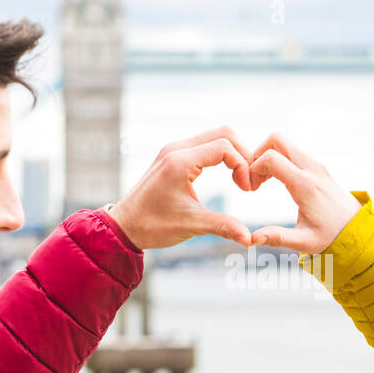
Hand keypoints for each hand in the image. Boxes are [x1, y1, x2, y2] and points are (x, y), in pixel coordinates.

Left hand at [108, 125, 253, 248]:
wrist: (124, 226)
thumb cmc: (152, 225)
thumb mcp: (191, 225)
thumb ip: (223, 226)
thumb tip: (249, 239)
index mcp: (180, 162)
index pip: (225, 147)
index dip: (242, 165)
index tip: (246, 189)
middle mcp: (176, 149)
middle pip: (223, 133)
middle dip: (243, 154)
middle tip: (248, 180)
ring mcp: (174, 150)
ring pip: (215, 136)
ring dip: (233, 153)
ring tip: (240, 179)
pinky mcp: (173, 155)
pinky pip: (204, 144)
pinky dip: (221, 154)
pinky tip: (227, 175)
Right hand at [247, 132, 361, 253]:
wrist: (357, 228)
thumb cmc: (331, 236)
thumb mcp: (304, 242)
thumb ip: (278, 238)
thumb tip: (252, 239)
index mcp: (306, 185)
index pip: (271, 158)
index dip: (253, 168)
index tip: (250, 188)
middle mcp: (312, 168)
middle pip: (276, 139)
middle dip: (258, 154)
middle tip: (253, 179)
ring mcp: (316, 164)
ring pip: (283, 142)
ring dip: (267, 156)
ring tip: (262, 182)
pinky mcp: (317, 166)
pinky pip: (292, 151)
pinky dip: (278, 159)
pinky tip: (275, 180)